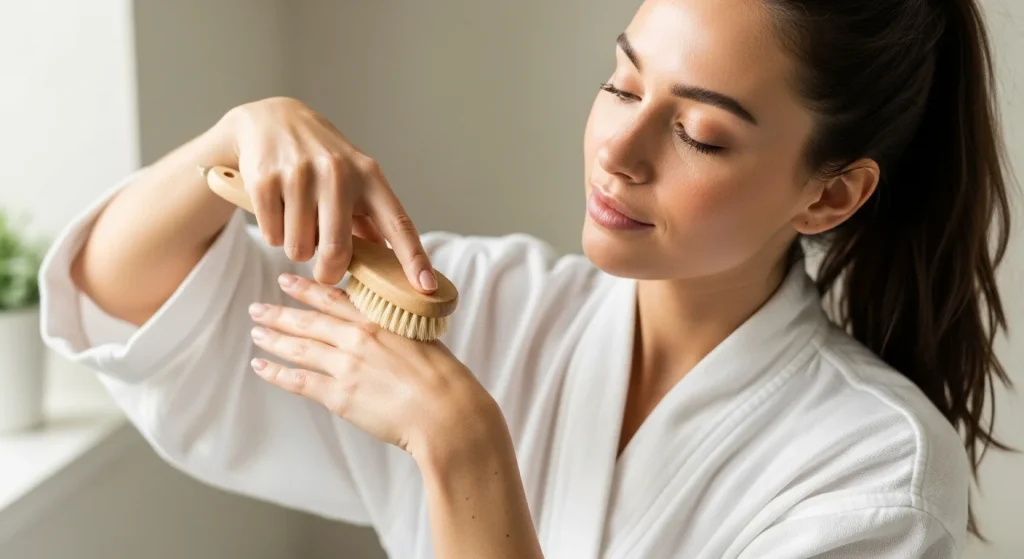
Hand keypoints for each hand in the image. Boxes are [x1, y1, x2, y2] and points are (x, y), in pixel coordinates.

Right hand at [217, 96, 435, 289]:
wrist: (271, 119)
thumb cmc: (322, 159)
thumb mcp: (355, 178)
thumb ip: (371, 219)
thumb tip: (391, 264)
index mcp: (370, 176)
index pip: (398, 223)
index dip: (413, 258)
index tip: (426, 287)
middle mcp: (339, 173)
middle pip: (337, 252)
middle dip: (329, 271)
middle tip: (324, 268)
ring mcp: (301, 175)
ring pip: (299, 249)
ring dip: (296, 246)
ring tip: (297, 219)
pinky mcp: (266, 180)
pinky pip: (272, 236)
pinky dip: (273, 233)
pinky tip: (277, 207)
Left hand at [246, 272, 499, 457]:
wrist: (448, 414)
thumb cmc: (446, 380)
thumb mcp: (424, 339)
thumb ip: (399, 331)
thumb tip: (389, 330)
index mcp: (380, 320)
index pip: (335, 299)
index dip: (307, 289)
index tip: (287, 280)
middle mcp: (359, 338)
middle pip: (310, 320)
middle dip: (280, 312)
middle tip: (257, 307)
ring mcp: (347, 366)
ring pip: (299, 347)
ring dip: (274, 338)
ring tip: (257, 332)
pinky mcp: (340, 396)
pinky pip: (299, 381)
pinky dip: (276, 373)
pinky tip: (260, 366)